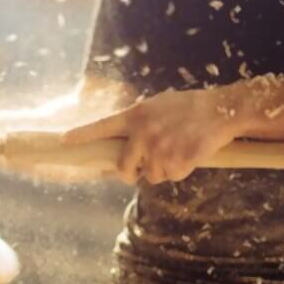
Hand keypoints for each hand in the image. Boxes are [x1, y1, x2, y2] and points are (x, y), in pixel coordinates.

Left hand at [62, 87, 244, 184]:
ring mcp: (159, 150)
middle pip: (123, 167)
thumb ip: (138, 121)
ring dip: (161, 170)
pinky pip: (171, 177)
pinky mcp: (177, 163)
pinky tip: (187, 155)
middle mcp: (142, 134)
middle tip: (135, 172)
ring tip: (176, 151)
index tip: (64, 140)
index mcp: (135, 115)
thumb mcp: (156, 106)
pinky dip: (179, 171)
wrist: (219, 111)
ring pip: (150, 175)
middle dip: (128, 173)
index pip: (102, 126)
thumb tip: (124, 140)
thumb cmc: (188, 106)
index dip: (82, 135)